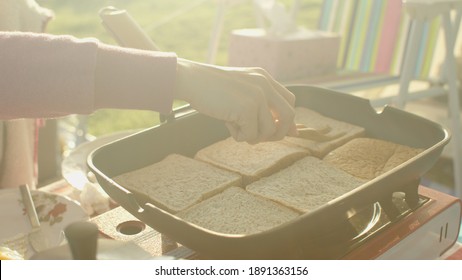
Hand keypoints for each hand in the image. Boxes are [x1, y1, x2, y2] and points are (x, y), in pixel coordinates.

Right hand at [174, 58, 296, 143]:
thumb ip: (259, 104)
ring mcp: (258, 96)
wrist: (192, 80)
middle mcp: (265, 85)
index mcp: (264, 78)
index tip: (285, 133)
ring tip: (234, 126)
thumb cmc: (211, 88)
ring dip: (252, 136)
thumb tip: (282, 128)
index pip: (289, 101)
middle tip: (260, 137)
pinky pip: (251, 135)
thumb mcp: (240, 90)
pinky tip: (227, 124)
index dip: (288, 119)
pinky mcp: (247, 108)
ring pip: (269, 130)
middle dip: (278, 132)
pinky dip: (239, 136)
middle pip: (289, 115)